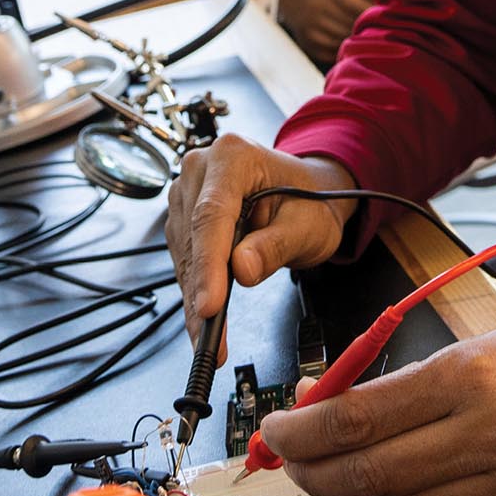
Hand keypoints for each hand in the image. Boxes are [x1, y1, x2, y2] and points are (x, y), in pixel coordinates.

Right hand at [166, 134, 356, 354]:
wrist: (308, 193)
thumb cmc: (311, 200)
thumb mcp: (306, 225)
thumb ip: (275, 245)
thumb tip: (242, 269)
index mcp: (233, 156)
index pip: (212, 215)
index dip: (209, 265)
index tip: (210, 305)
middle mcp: (201, 169)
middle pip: (193, 237)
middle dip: (202, 291)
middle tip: (210, 339)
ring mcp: (188, 193)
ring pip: (185, 254)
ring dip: (196, 297)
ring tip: (210, 338)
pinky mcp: (184, 217)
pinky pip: (186, 259)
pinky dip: (196, 291)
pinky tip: (204, 320)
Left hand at [261, 316, 495, 495]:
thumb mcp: (469, 349)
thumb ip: (395, 381)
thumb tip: (322, 401)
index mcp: (469, 376)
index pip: (359, 416)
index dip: (303, 430)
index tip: (276, 429)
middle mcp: (489, 431)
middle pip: (372, 470)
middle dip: (316, 470)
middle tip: (292, 460)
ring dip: (361, 490)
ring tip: (342, 470)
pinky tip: (402, 484)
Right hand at [278, 0, 382, 64]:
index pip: (358, 7)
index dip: (372, 12)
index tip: (383, 12)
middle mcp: (318, 8)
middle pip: (352, 24)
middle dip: (366, 26)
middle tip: (378, 25)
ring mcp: (310, 25)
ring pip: (341, 39)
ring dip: (353, 38)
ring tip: (364, 34)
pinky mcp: (304, 38)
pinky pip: (328, 50)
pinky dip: (339, 48)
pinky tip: (345, 41)